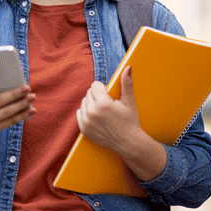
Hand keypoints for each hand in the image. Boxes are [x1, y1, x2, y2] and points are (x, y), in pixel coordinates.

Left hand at [76, 66, 166, 180]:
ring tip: (103, 111)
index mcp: (103, 103)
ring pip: (84, 102)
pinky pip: (79, 113)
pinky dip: (86, 113)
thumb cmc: (130, 122)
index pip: (95, 85)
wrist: (128, 143)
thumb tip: (128, 67)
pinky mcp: (83, 129)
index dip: (104, 89)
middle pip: (89, 92)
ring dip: (91, 103)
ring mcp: (86, 121)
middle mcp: (92, 112)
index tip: (110, 96)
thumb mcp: (129, 102)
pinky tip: (97, 117)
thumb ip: (126, 84)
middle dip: (97, 96)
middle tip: (108, 105)